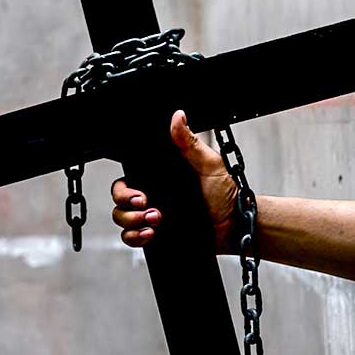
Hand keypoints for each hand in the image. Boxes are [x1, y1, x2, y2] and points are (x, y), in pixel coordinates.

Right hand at [110, 110, 239, 251]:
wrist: (235, 226)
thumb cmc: (226, 194)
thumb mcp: (209, 163)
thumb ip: (190, 142)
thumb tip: (178, 116)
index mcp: (161, 176)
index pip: (130, 177)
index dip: (126, 186)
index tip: (139, 192)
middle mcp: (154, 195)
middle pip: (120, 198)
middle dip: (126, 204)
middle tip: (146, 205)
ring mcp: (154, 216)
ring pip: (122, 218)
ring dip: (131, 221)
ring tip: (154, 220)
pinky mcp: (157, 235)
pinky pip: (131, 238)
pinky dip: (134, 237)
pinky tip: (150, 234)